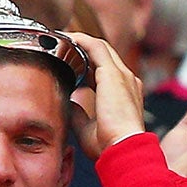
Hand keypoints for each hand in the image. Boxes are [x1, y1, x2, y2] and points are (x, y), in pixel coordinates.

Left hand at [65, 33, 148, 159]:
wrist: (123, 147)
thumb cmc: (109, 144)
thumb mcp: (88, 127)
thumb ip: (80, 112)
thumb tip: (71, 102)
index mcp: (125, 94)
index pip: (105, 70)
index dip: (87, 62)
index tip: (69, 61)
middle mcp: (127, 81)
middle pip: (104, 55)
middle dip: (82, 48)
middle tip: (59, 46)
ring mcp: (123, 76)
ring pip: (100, 48)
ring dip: (80, 41)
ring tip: (60, 39)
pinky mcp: (113, 74)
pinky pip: (95, 47)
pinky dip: (80, 40)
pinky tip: (65, 38)